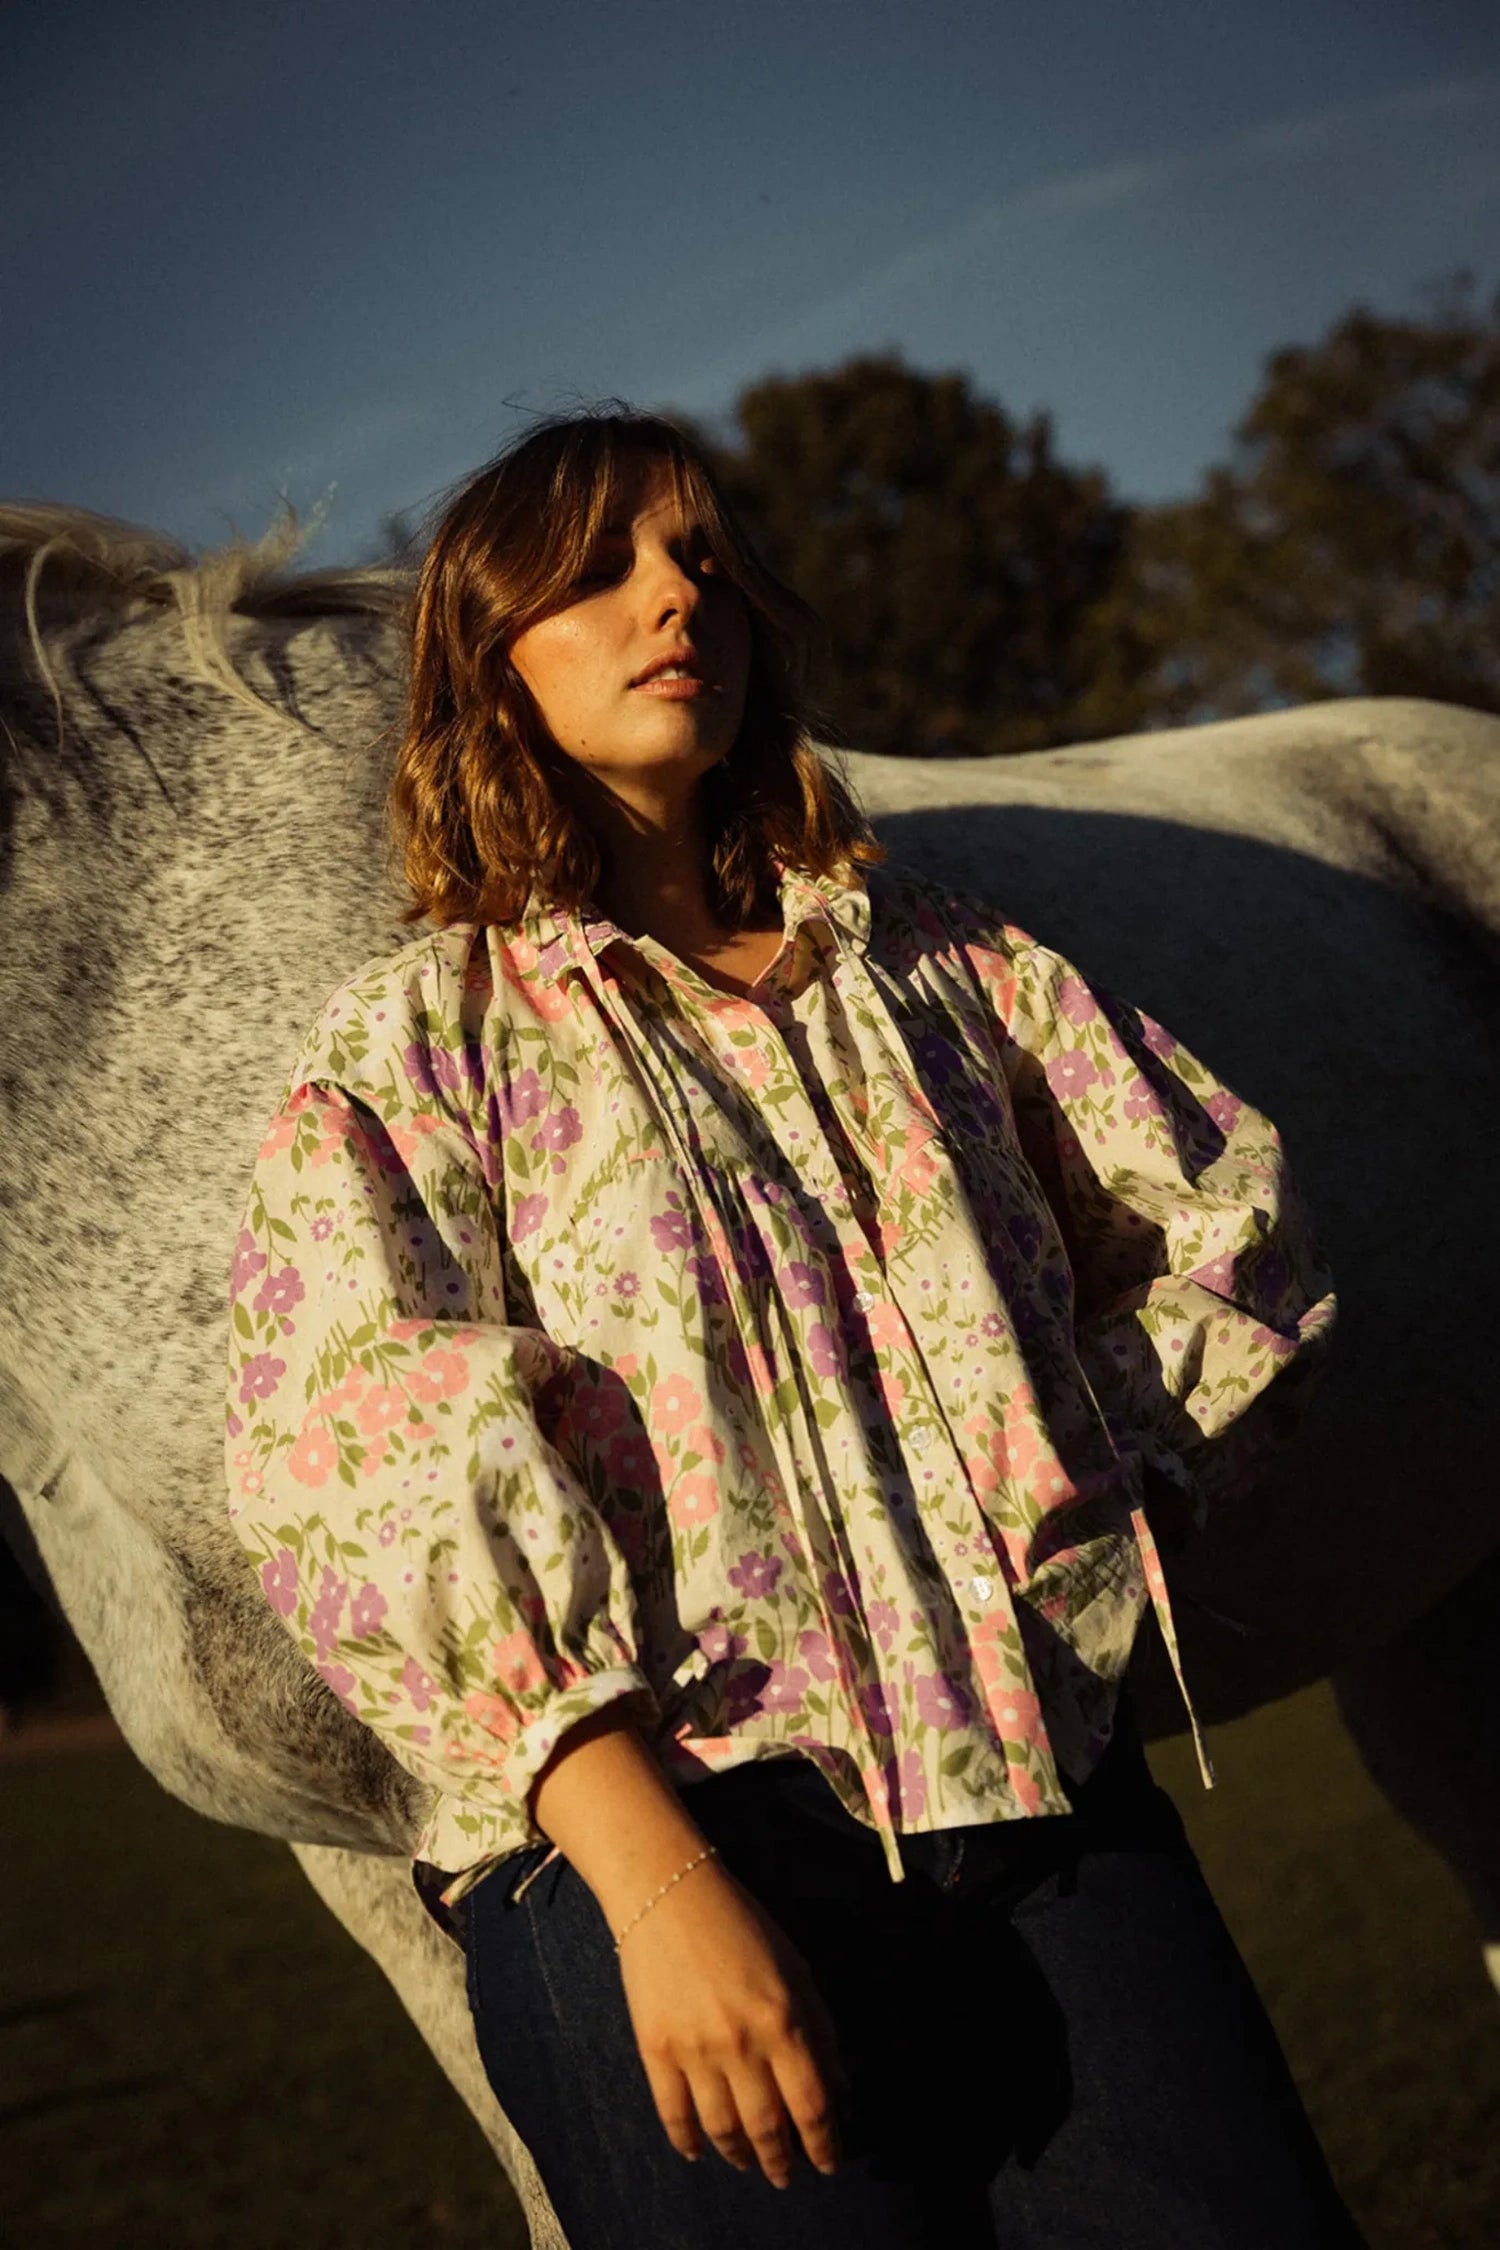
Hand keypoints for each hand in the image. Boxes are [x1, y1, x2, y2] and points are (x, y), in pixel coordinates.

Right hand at [615, 1854, 850, 2188]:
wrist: (668, 1892)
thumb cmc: (742, 1924)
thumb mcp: (796, 1967)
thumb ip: (820, 2029)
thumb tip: (840, 2089)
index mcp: (783, 2021)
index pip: (812, 2106)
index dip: (824, 2143)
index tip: (829, 2161)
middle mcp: (740, 2043)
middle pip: (768, 2127)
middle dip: (782, 2161)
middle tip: (787, 2175)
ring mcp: (694, 2050)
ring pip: (722, 2129)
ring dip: (740, 2156)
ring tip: (749, 2163)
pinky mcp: (654, 2050)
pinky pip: (673, 2114)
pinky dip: (688, 2142)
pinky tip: (699, 2153)